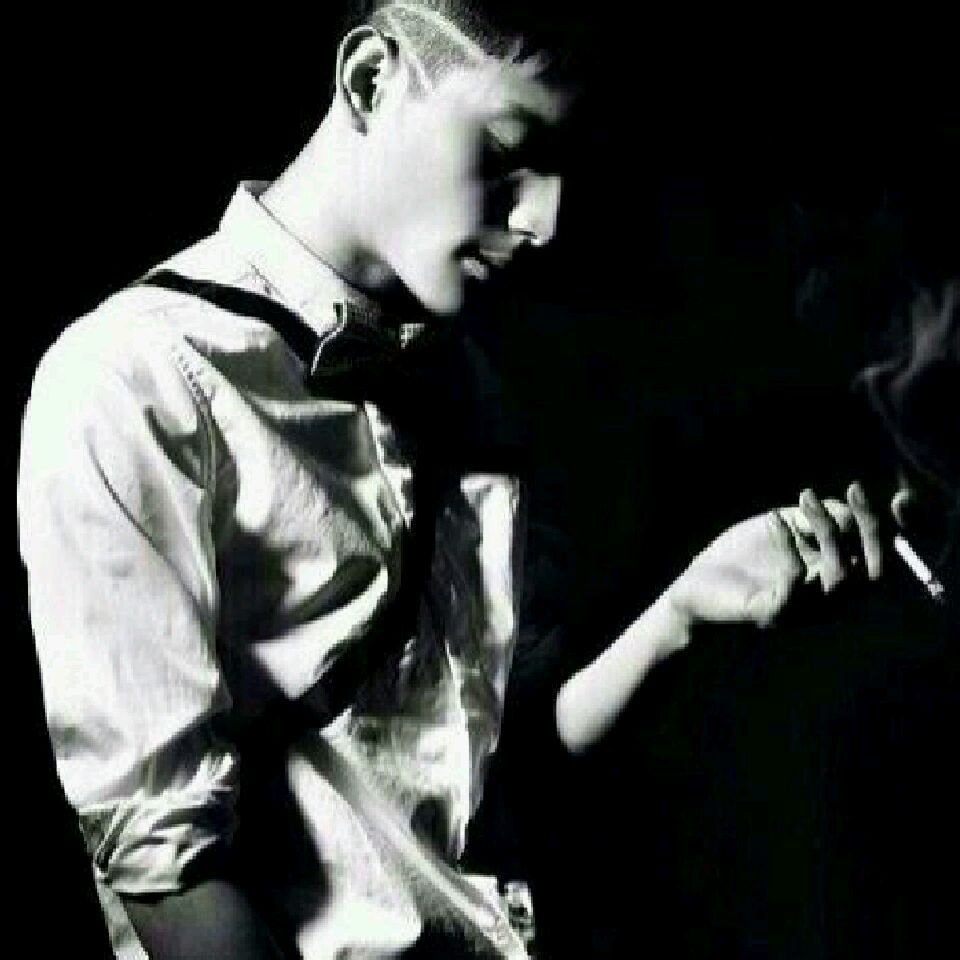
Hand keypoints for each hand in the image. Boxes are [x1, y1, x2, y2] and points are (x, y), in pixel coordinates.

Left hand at [665, 482, 883, 631]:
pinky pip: (795, 581)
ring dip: (827, 531)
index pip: (881, 562)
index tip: (889, 495)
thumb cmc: (739, 558)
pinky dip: (788, 544)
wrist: (693, 589)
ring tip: (804, 497)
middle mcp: (826, 602)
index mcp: (832, 579)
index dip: (892, 533)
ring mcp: (803, 612)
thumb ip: (813, 519)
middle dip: (869, 529)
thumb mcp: (782, 528)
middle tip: (852, 489)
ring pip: (840, 578)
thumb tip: (844, 507)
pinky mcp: (774, 615)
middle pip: (873, 574)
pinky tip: (773, 519)